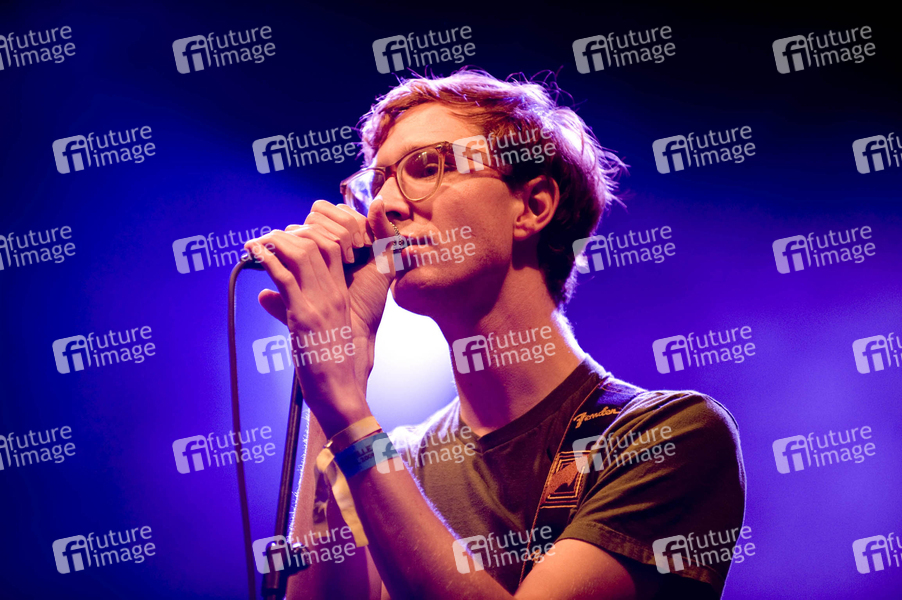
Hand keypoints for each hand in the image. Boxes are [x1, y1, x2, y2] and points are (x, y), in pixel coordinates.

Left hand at [244, 198, 397, 435]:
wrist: (340, 392)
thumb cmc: (330, 367)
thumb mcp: (315, 330)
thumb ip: (290, 308)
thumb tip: (264, 295)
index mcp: (341, 295)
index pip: (332, 248)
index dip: (309, 234)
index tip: (286, 237)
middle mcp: (333, 294)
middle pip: (316, 244)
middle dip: (288, 234)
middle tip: (266, 237)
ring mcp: (320, 303)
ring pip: (300, 254)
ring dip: (275, 241)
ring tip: (257, 242)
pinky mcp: (303, 316)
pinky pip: (285, 277)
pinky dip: (267, 259)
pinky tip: (254, 252)